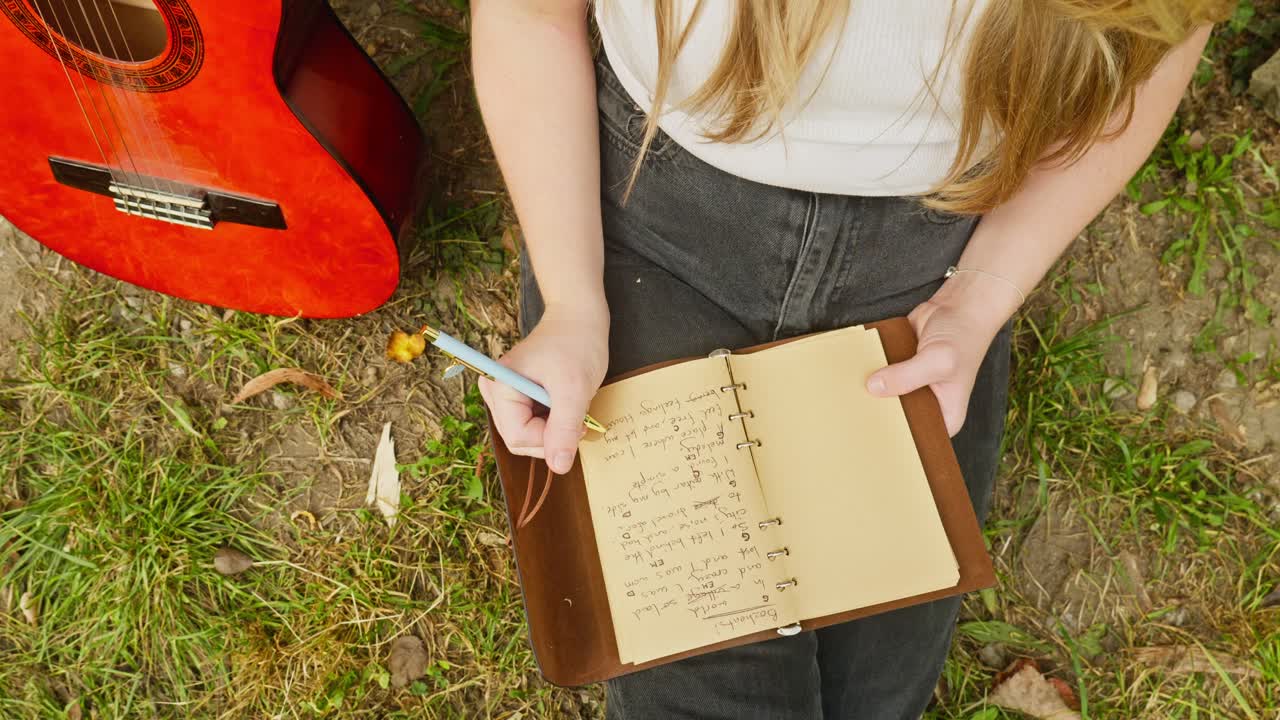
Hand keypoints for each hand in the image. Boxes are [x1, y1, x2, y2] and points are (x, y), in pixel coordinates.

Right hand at [479, 301, 609, 473]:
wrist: (578, 317)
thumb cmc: (577, 344)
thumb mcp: (574, 389)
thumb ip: (564, 429)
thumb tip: (558, 467)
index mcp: (499, 386)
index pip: (518, 437)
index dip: (549, 440)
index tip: (578, 425)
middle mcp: (494, 391)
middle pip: (518, 439)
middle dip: (551, 436)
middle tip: (577, 415)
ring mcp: (503, 393)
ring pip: (526, 434)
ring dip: (553, 428)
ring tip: (570, 403)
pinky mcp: (515, 395)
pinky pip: (531, 423)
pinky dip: (552, 420)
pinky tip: (563, 402)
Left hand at [864, 275, 1013, 436]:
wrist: (960, 305)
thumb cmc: (962, 336)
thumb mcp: (938, 361)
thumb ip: (906, 376)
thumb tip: (873, 386)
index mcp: (945, 416)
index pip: (917, 439)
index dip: (895, 440)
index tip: (869, 442)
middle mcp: (927, 405)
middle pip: (896, 418)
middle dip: (877, 415)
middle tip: (852, 418)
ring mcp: (910, 386)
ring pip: (884, 396)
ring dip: (868, 393)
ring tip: (845, 398)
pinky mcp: (898, 368)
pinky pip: (878, 375)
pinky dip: (868, 371)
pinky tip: (850, 374)